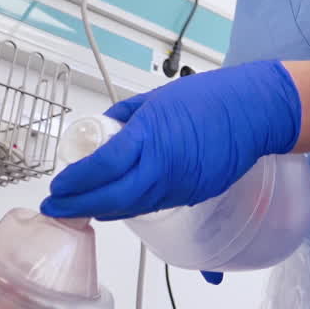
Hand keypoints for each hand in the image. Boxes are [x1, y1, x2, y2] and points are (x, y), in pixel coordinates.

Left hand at [40, 61, 301, 220]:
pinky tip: (114, 205)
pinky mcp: (192, 195)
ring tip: (77, 208)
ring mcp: (179, 186)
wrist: (255, 112)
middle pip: (111, 199)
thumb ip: (126, 117)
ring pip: (131, 209)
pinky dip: (128, 209)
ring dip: (101, 211)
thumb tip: (104, 132)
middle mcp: (163, 168)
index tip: (56, 186)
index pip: (102, 168)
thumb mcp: (155, 97)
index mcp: (150, 136)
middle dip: (78, 206)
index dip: (75, 182)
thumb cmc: (209, 97)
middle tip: (54, 208)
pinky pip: (152, 207)